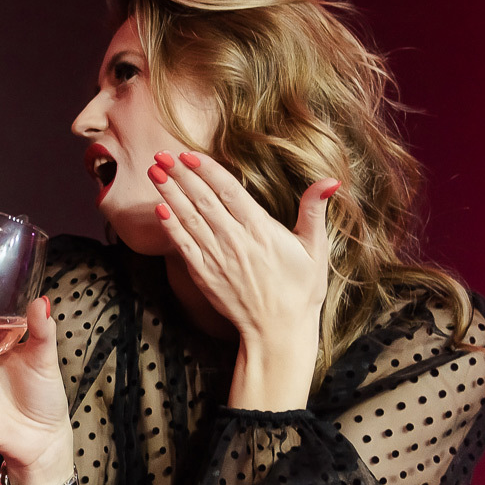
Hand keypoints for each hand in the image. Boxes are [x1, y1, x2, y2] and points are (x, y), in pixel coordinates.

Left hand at [150, 150, 338, 410]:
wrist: (279, 332)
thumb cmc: (300, 290)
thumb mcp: (316, 249)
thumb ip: (315, 211)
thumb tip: (330, 181)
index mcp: (260, 230)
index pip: (229, 191)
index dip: (207, 170)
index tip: (189, 154)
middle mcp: (234, 240)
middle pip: (202, 199)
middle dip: (180, 174)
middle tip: (161, 153)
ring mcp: (216, 257)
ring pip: (188, 218)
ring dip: (170, 193)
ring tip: (155, 171)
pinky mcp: (204, 275)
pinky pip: (183, 245)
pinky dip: (170, 226)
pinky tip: (159, 209)